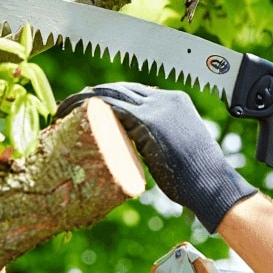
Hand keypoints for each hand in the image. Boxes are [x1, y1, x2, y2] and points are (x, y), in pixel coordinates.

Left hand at [58, 83, 256, 231]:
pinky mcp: (146, 121)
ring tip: (61, 109)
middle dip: (92, 94)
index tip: (91, 105)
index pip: (136, 91)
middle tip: (69, 105)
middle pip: (120, 88)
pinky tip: (69, 114)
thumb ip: (161, 140)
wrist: (211, 184)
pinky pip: (108, 107)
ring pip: (109, 93)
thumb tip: (144, 149)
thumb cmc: (199, 177)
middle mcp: (165, 98)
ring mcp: (156, 107)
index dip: (110, 96)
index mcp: (176, 101)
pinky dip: (85, 107)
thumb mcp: (179, 149)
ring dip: (82, 99)